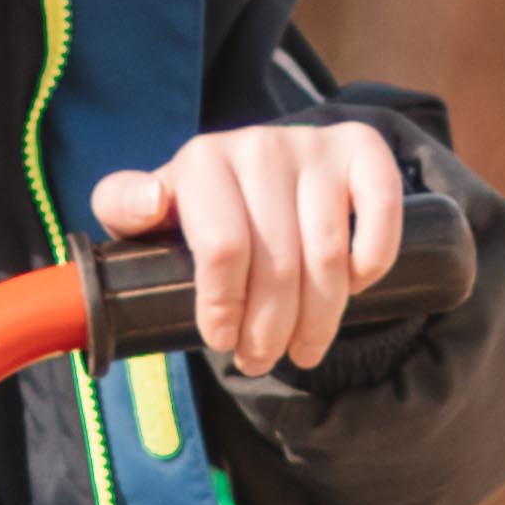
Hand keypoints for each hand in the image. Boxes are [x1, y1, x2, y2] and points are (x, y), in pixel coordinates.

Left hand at [94, 126, 405, 378]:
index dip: (225, 309)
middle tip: (261, 360)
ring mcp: (313, 146)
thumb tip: (153, 201)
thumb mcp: (148, 215)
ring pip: (329, 255)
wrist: (258, 169)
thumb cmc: (199, 212)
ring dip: (320, 319)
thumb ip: (123, 206)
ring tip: (303, 349)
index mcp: (201, 160)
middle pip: (278, 265)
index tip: (222, 341)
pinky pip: (381, 209)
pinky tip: (355, 288)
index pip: (223, 249)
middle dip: (270, 331)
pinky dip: (372, 261)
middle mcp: (258, 144)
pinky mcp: (361, 149)